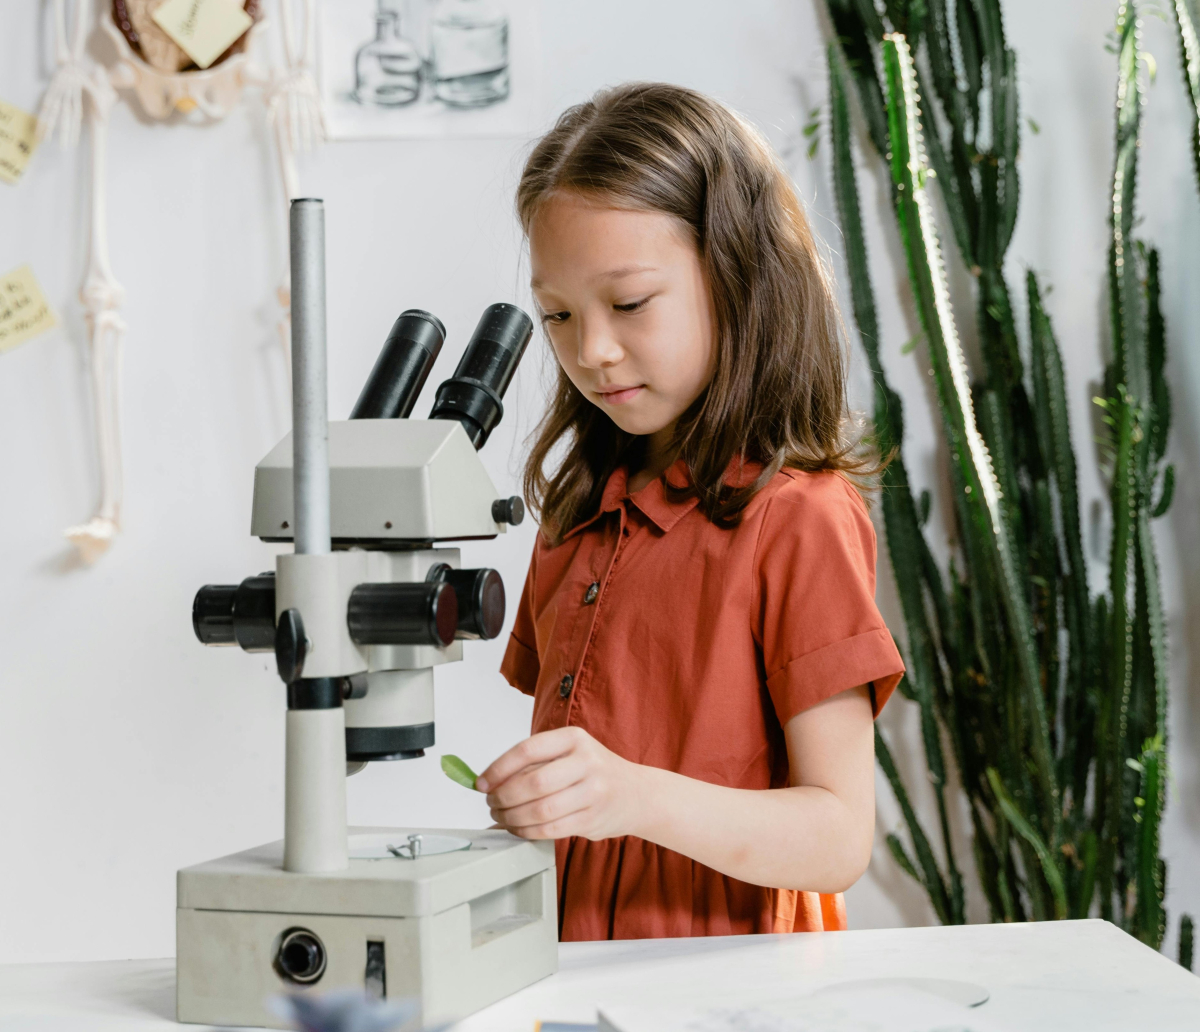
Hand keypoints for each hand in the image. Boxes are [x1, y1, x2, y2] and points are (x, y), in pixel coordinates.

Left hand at [477, 727, 643, 840]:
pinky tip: (519, 828)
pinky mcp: (592, 819)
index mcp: (574, 738)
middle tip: (491, 803)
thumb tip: (487, 783)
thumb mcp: (570, 753)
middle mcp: (586, 762)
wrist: (636, 794)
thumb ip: (533, 764)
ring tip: (503, 816)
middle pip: (533, 783)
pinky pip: (550, 829)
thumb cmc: (594, 772)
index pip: (527, 750)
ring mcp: (592, 791)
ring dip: (512, 818)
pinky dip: (526, 832)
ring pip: (540, 810)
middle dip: (503, 797)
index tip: (481, 783)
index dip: (498, 769)